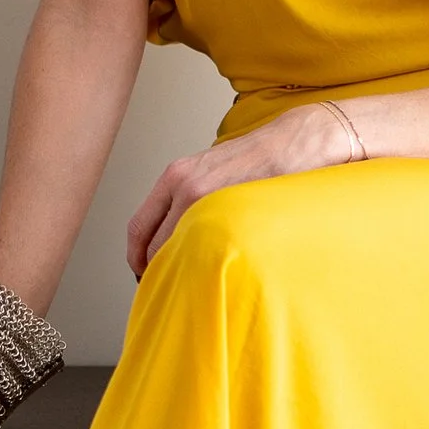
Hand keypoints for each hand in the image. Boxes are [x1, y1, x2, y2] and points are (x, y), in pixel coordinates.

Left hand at [126, 100, 359, 276]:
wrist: (293, 142)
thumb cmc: (257, 159)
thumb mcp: (209, 172)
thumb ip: (187, 200)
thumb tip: (175, 238)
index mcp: (175, 176)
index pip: (138, 226)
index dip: (136, 256)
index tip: (142, 272)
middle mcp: (183, 184)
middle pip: (151, 244)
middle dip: (153, 270)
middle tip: (165, 286)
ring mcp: (206, 196)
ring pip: (176, 249)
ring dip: (177, 270)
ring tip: (188, 283)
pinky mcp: (231, 208)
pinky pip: (205, 247)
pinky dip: (201, 264)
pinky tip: (211, 270)